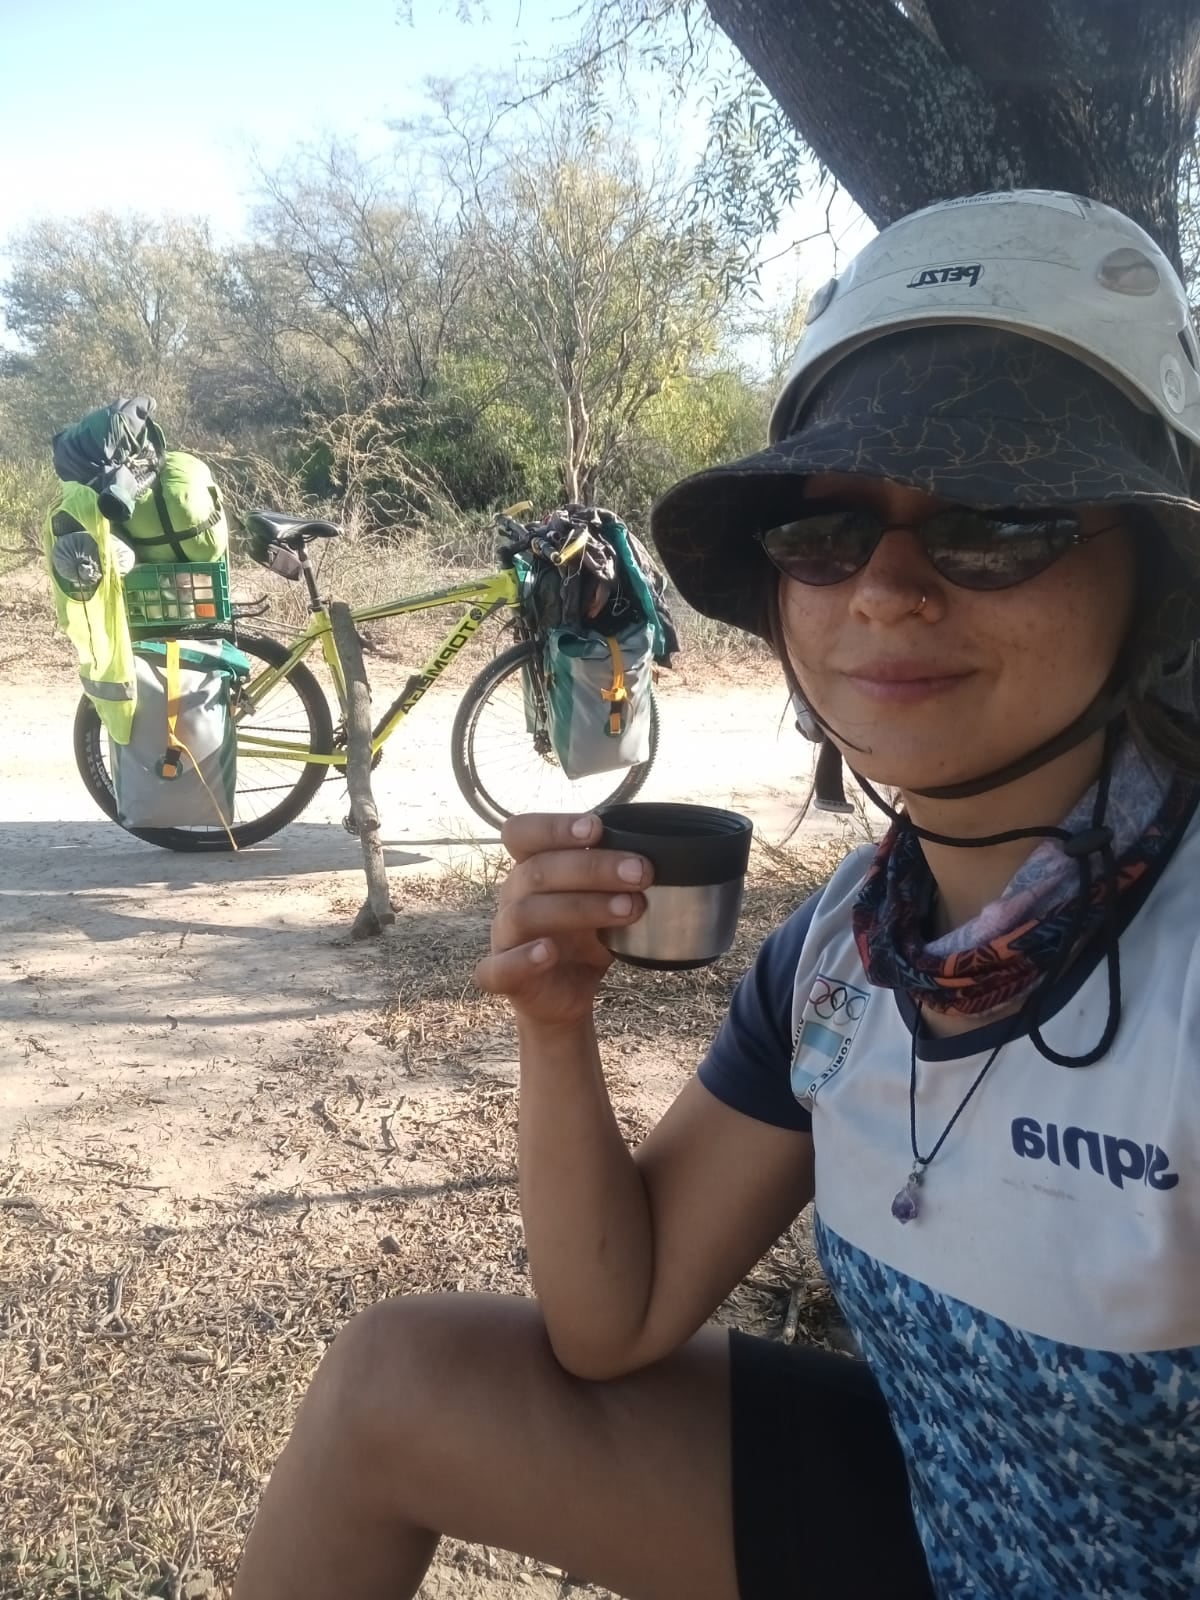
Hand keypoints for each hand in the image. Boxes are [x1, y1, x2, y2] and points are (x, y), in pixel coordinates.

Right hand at [475, 812, 651, 1028]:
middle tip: (641, 872)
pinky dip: (523, 958)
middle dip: (593, 868)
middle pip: (538, 870)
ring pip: (527, 913)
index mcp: (532, 868)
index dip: (553, 827)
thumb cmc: (586, 937)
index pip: (523, 833)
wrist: (568, 994)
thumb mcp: (606, 901)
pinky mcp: (504, 976)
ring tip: (629, 909)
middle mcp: (513, 896)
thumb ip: (621, 878)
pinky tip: (549, 952)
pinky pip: (498, 968)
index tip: (596, 828)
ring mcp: (505, 936)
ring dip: (580, 907)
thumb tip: (671, 853)